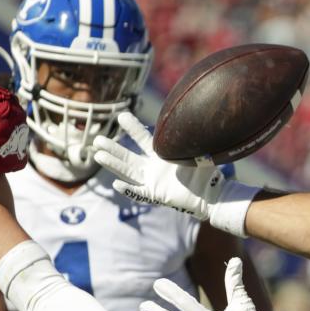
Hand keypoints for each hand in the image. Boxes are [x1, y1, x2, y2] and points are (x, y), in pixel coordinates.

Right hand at [92, 112, 226, 219]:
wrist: (212, 195)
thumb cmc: (206, 173)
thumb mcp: (197, 151)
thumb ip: (190, 138)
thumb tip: (190, 117)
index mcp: (161, 155)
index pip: (143, 139)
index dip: (133, 128)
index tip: (122, 115)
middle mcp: (152, 168)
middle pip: (128, 156)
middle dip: (113, 148)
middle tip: (97, 140)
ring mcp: (152, 181)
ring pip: (128, 172)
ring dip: (114, 164)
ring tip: (98, 155)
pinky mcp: (156, 195)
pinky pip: (139, 193)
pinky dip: (128, 190)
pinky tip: (117, 184)